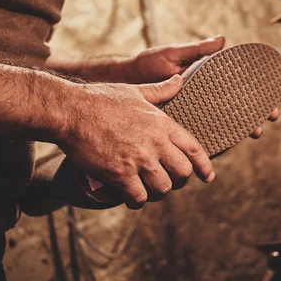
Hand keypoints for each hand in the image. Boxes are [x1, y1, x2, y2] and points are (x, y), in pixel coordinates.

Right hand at [59, 75, 214, 208]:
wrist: (71, 111)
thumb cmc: (101, 99)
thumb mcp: (135, 91)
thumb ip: (160, 90)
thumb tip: (179, 80)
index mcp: (162, 123)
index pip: (193, 149)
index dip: (204, 166)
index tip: (208, 177)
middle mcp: (155, 142)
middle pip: (182, 173)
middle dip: (177, 181)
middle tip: (168, 182)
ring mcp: (138, 159)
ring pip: (162, 188)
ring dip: (156, 193)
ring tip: (147, 190)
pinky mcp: (120, 173)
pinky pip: (139, 197)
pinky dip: (136, 201)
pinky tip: (130, 197)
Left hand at [127, 36, 279, 138]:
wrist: (124, 82)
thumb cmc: (148, 64)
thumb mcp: (173, 54)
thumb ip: (197, 50)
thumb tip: (222, 40)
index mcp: (205, 79)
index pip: (237, 86)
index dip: (256, 94)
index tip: (271, 99)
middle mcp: (203, 97)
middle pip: (236, 107)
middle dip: (255, 114)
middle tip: (267, 120)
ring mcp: (194, 113)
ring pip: (223, 122)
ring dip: (241, 128)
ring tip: (253, 133)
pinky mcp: (182, 126)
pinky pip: (203, 134)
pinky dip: (216, 140)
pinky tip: (227, 146)